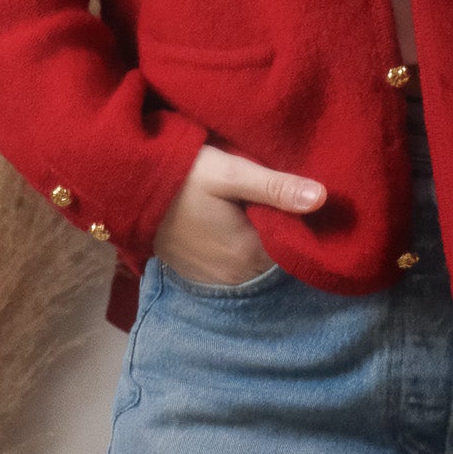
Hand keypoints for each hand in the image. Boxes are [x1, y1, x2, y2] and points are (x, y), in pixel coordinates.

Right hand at [153, 142, 325, 284]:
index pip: (294, 250)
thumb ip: (275, 188)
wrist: (129, 187)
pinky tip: (240, 228)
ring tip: (265, 215)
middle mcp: (235, 276)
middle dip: (284, 238)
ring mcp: (214, 280)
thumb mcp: (232, 173)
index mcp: (249, 253)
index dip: (304, 228)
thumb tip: (323, 198)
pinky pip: (234, 270)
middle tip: (288, 206)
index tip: (310, 205)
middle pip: (276, 261)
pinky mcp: (197, 275)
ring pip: (256, 267)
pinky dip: (243, 254)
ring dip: (263, 247)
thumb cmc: (185, 175)